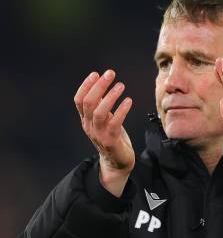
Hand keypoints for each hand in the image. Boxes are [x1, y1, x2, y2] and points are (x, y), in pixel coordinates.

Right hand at [74, 70, 134, 195]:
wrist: (117, 163)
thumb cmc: (112, 138)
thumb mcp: (104, 120)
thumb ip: (101, 105)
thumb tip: (101, 84)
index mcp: (86, 120)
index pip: (79, 100)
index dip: (86, 85)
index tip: (96, 74)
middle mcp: (89, 127)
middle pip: (88, 103)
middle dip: (99, 86)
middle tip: (110, 74)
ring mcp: (99, 135)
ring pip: (99, 112)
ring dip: (110, 96)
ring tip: (121, 85)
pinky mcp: (111, 141)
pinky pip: (115, 123)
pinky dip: (122, 110)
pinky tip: (129, 101)